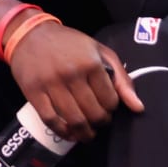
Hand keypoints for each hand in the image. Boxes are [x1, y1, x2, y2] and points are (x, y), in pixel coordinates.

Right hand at [7, 22, 144, 142]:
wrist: (29, 33)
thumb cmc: (68, 43)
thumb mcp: (99, 51)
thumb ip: (121, 78)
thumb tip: (138, 107)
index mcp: (91, 63)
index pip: (110, 100)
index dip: (111, 109)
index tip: (107, 109)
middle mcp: (71, 74)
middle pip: (93, 113)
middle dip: (100, 123)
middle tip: (98, 122)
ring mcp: (51, 84)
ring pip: (74, 120)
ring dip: (84, 133)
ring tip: (87, 133)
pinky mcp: (33, 92)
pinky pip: (50, 120)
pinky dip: (62, 132)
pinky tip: (69, 133)